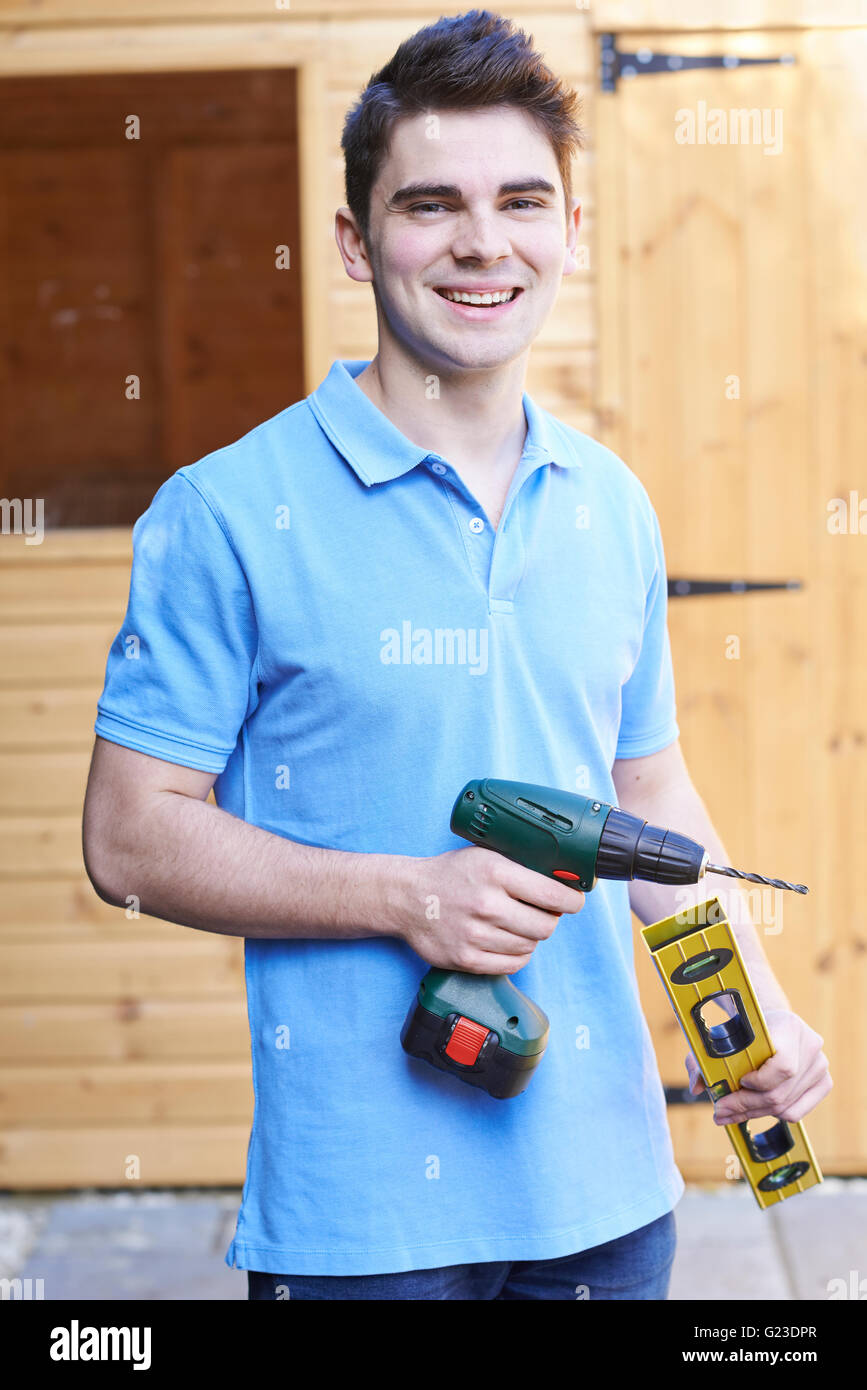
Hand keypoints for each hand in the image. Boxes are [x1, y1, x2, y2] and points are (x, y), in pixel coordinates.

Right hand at [393, 846, 585, 974]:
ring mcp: (477, 935)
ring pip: (530, 946)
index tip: (574, 901)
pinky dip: (517, 954)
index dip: (571, 900)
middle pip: (546, 925)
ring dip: (530, 936)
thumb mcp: (485, 856)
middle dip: (550, 919)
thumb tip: (562, 879)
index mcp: (495, 873)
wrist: (407, 898)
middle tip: (542, 912)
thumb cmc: (449, 875)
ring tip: (516, 924)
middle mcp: (487, 904)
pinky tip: (507, 940)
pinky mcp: (467, 959)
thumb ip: (520, 866)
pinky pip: (513, 964)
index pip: (552, 894)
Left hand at [684, 1008, 831, 1124]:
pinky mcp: (823, 1083)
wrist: (772, 1024)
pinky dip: (773, 1115)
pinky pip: (797, 1112)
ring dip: (755, 1114)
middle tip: (720, 1111)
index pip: (783, 1067)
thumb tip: (697, 1087)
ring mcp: (820, 1066)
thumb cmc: (744, 1029)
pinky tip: (754, 1110)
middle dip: (745, 1106)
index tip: (739, 1081)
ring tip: (730, 1113)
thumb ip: (702, 1058)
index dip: (760, 1081)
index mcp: (789, 1026)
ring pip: (786, 1106)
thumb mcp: (720, 1036)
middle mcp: (810, 1046)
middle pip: (779, 1092)